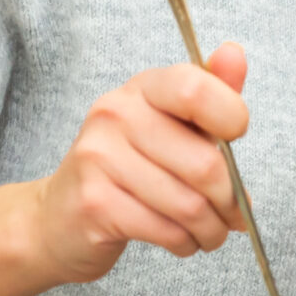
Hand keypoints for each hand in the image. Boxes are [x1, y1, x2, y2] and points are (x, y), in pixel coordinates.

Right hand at [24, 46, 249, 284]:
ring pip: (189, 205)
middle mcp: (115, 115)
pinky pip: (166, 230)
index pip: (195, 89)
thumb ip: (209, 93)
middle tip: (233, 216)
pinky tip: (182, 241)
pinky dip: (185, 243)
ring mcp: (99, 158)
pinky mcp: (95, 203)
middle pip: (204, 164)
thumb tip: (235, 52)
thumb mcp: (171, 125)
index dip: (231, 117)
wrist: (60, 217)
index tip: (235, 140)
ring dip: (211, 229)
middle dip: (229, 201)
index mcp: (142, 89)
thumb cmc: (129, 168)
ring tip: (210, 233)